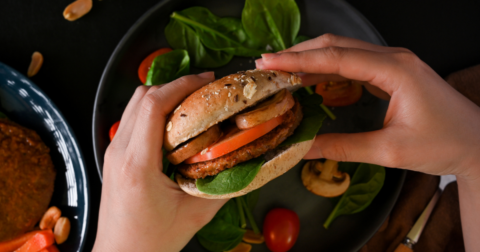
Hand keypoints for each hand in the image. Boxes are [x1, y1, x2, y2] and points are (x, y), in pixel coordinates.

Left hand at [93, 73, 226, 251]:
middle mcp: (119, 152)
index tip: (206, 80)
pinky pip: (133, 119)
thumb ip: (222, 186)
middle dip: (175, 85)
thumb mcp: (194, 215)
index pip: (154, 105)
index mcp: (137, 164)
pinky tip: (175, 122)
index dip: (182, 85)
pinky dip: (154, 111)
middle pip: (142, 96)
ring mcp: (113, 152)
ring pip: (134, 104)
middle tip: (203, 87)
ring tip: (191, 101)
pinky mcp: (114, 156)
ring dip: (163, 96)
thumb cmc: (149, 241)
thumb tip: (245, 163)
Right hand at [256, 34, 479, 179]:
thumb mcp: (388, 150)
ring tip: (280, 71)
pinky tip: (310, 79)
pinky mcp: (392, 72)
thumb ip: (341, 147)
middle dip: (298, 53)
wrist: (477, 143)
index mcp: (394, 70)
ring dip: (310, 59)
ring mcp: (393, 62)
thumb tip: (302, 148)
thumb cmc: (442, 144)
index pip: (335, 57)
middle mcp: (392, 58)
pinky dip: (327, 69)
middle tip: (266, 65)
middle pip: (336, 45)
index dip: (298, 60)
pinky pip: (353, 63)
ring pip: (343, 51)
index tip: (268, 63)